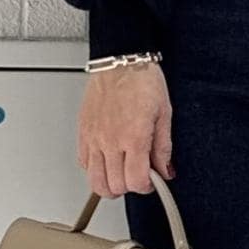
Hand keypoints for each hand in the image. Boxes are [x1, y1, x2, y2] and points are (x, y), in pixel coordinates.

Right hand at [78, 62, 173, 198]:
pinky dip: (95, 170)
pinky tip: (107, 161)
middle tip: (139, 176)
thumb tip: (165, 169)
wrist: (120, 62)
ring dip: (110, 185)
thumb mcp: (164, 114)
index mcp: (133, 137)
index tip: (152, 180)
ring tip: (122, 175)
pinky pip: (83, 163)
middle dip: (130, 187)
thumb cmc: (142, 81)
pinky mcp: (83, 133)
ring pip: (95, 181)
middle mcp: (110, 140)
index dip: (147, 187)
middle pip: (115, 186)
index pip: (136, 180)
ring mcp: (94, 138)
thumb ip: (163, 147)